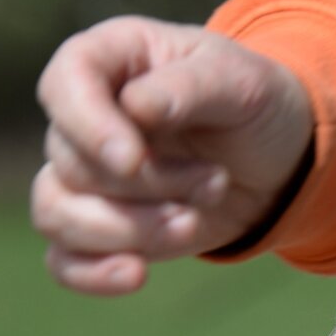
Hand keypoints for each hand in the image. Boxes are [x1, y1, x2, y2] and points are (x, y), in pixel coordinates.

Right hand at [32, 16, 312, 294]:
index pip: (64, 85)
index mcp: (110, 60)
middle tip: (216, 182)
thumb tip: (136, 106)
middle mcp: (85, 117)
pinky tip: (136, 275)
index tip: (133, 161)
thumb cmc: (254, 102)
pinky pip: (64, 261)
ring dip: (129, 230)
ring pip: (58, 215)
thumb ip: (189, 87)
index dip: (89, 127)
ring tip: (193, 223)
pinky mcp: (100, 229)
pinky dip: (93, 274)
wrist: (277, 158)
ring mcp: (86, 177)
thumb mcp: (241, 81)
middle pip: (71, 163)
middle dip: (148, 186)